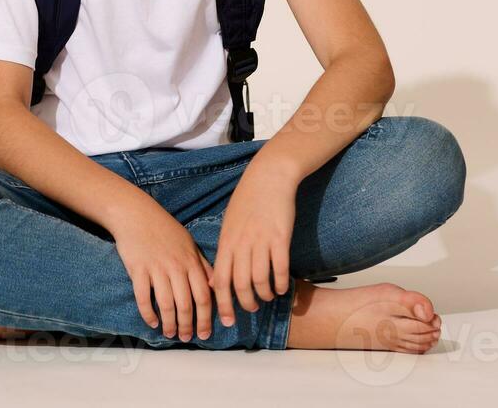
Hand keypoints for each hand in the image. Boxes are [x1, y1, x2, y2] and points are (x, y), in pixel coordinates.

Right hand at [108, 200, 214, 342]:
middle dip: (188, 326)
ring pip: (167, 304)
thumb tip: (215, 285)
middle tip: (187, 338)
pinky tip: (152, 322)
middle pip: (186, 304)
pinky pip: (143, 298)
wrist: (136, 213)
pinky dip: (148, 313)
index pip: (204, 296)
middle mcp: (176, 267)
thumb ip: (202, 265)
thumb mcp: (188, 243)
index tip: (206, 333)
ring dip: (169, 324)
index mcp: (191, 261)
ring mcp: (156, 268)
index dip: (206, 318)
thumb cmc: (164, 228)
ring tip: (170, 334)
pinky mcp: (138, 269)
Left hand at [211, 161, 298, 326]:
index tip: (227, 321)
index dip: (222, 304)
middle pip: (239, 285)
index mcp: (226, 242)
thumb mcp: (229, 225)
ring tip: (268, 297)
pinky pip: (279, 269)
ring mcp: (260, 241)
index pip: (219, 281)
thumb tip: (216, 279)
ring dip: (264, 294)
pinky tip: (282, 288)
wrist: (268, 177)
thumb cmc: (248, 201)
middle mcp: (241, 244)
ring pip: (259, 280)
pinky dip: (280, 283)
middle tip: (251, 310)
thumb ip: (224, 252)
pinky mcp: (280, 238)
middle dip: (245, 304)